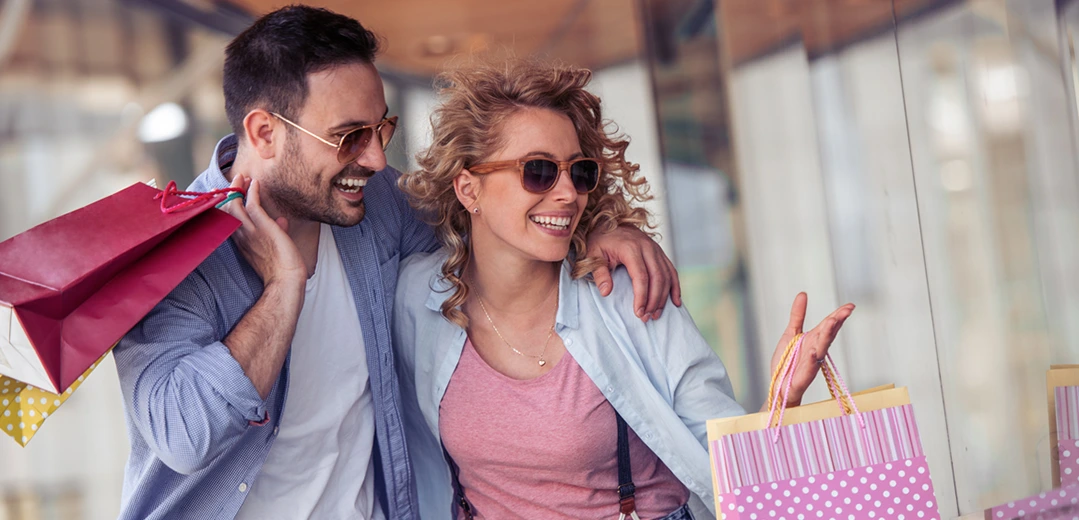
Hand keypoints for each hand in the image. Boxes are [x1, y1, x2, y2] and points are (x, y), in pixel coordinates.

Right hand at [218, 174, 305, 287]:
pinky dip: (252, 191)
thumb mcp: (275, 246)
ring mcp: (250, 231)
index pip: (228, 220)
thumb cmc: (282, 268)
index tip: (227, 194)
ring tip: (242, 177)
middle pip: (227, 209)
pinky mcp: (262, 226)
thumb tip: (281, 221)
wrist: (286, 280)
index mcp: (242, 242)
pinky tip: (255, 183)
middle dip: (229, 192)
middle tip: (234, 180)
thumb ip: (276, 231)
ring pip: (235, 204)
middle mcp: (241, 235)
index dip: (227, 205)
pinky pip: (252, 204)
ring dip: (238, 188)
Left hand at [585, 225, 680, 321]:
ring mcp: (656, 249)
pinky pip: (671, 270)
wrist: (609, 221)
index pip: (641, 277)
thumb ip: (599, 273)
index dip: (642, 297)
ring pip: (667, 275)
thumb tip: (606, 292)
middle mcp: (647, 248)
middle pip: (657, 277)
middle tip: (647, 317)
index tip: (639, 313)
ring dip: (663, 297)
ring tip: (656, 314)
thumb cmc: (600, 240)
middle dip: (654, 300)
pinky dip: (675, 286)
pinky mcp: (659, 252)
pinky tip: (675, 301)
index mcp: (631, 248)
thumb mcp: (593, 255)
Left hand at [765, 293, 854, 408]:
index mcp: (814, 338)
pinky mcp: (807, 373)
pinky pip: (811, 364)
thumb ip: (798, 315)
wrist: (779, 383)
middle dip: (837, 321)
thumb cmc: (787, 360)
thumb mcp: (791, 333)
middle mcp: (816, 348)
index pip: (829, 324)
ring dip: (828, 334)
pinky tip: (814, 350)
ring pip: (822, 346)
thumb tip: (803, 294)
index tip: (850, 306)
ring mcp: (813, 360)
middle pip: (829, 333)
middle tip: (846, 310)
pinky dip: (813, 357)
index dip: (839, 315)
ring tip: (833, 321)